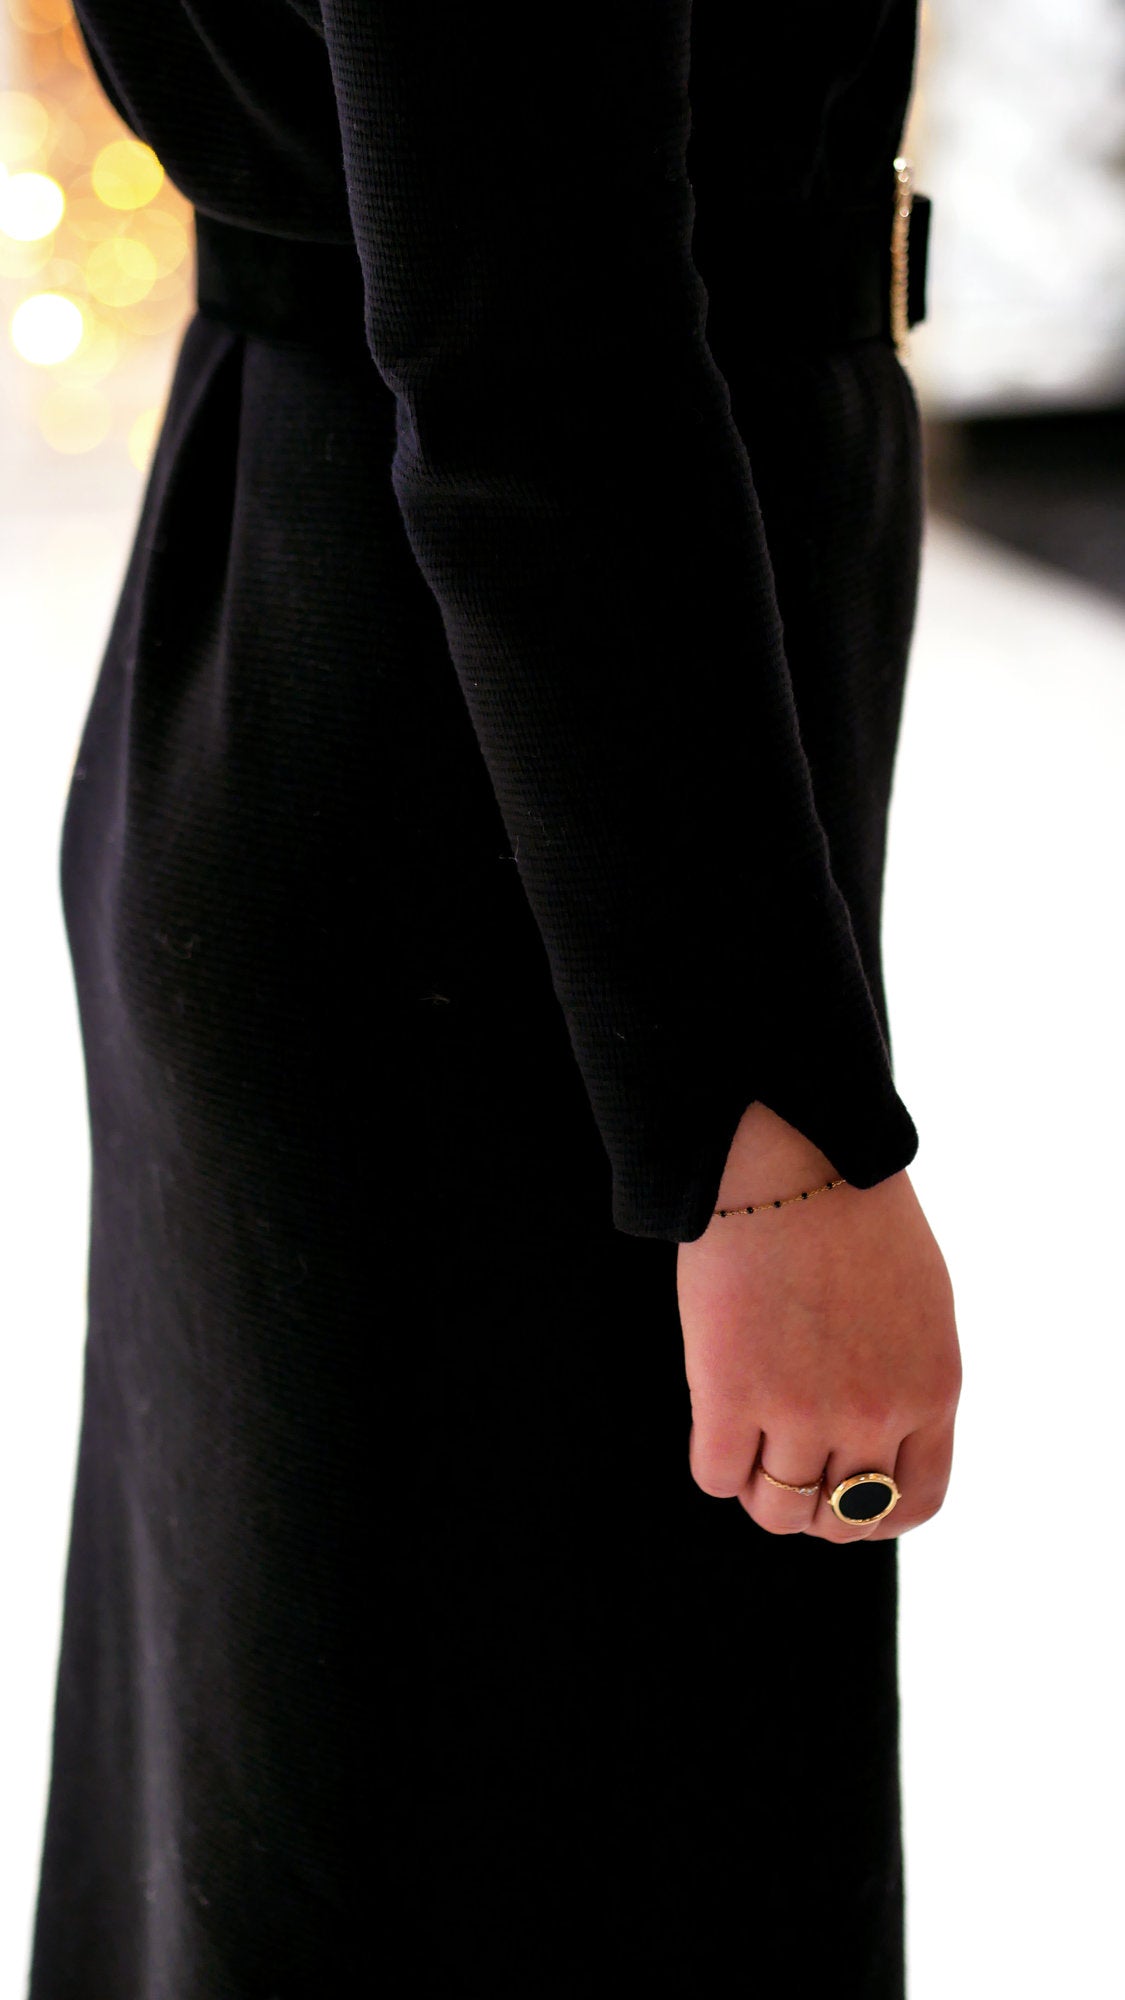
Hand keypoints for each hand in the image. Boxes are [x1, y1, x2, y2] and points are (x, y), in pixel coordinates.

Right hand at [676, 1102, 960, 1539]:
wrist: (790, 1159)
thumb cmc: (851, 1214)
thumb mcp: (919, 1305)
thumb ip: (909, 1377)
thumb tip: (875, 1444)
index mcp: (931, 1389)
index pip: (914, 1501)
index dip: (871, 1513)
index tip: (840, 1493)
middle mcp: (875, 1412)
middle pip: (839, 1517)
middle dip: (810, 1502)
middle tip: (781, 1459)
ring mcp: (803, 1410)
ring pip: (775, 1508)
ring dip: (757, 1483)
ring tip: (745, 1434)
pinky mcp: (732, 1393)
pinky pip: (716, 1476)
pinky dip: (714, 1461)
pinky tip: (715, 1414)